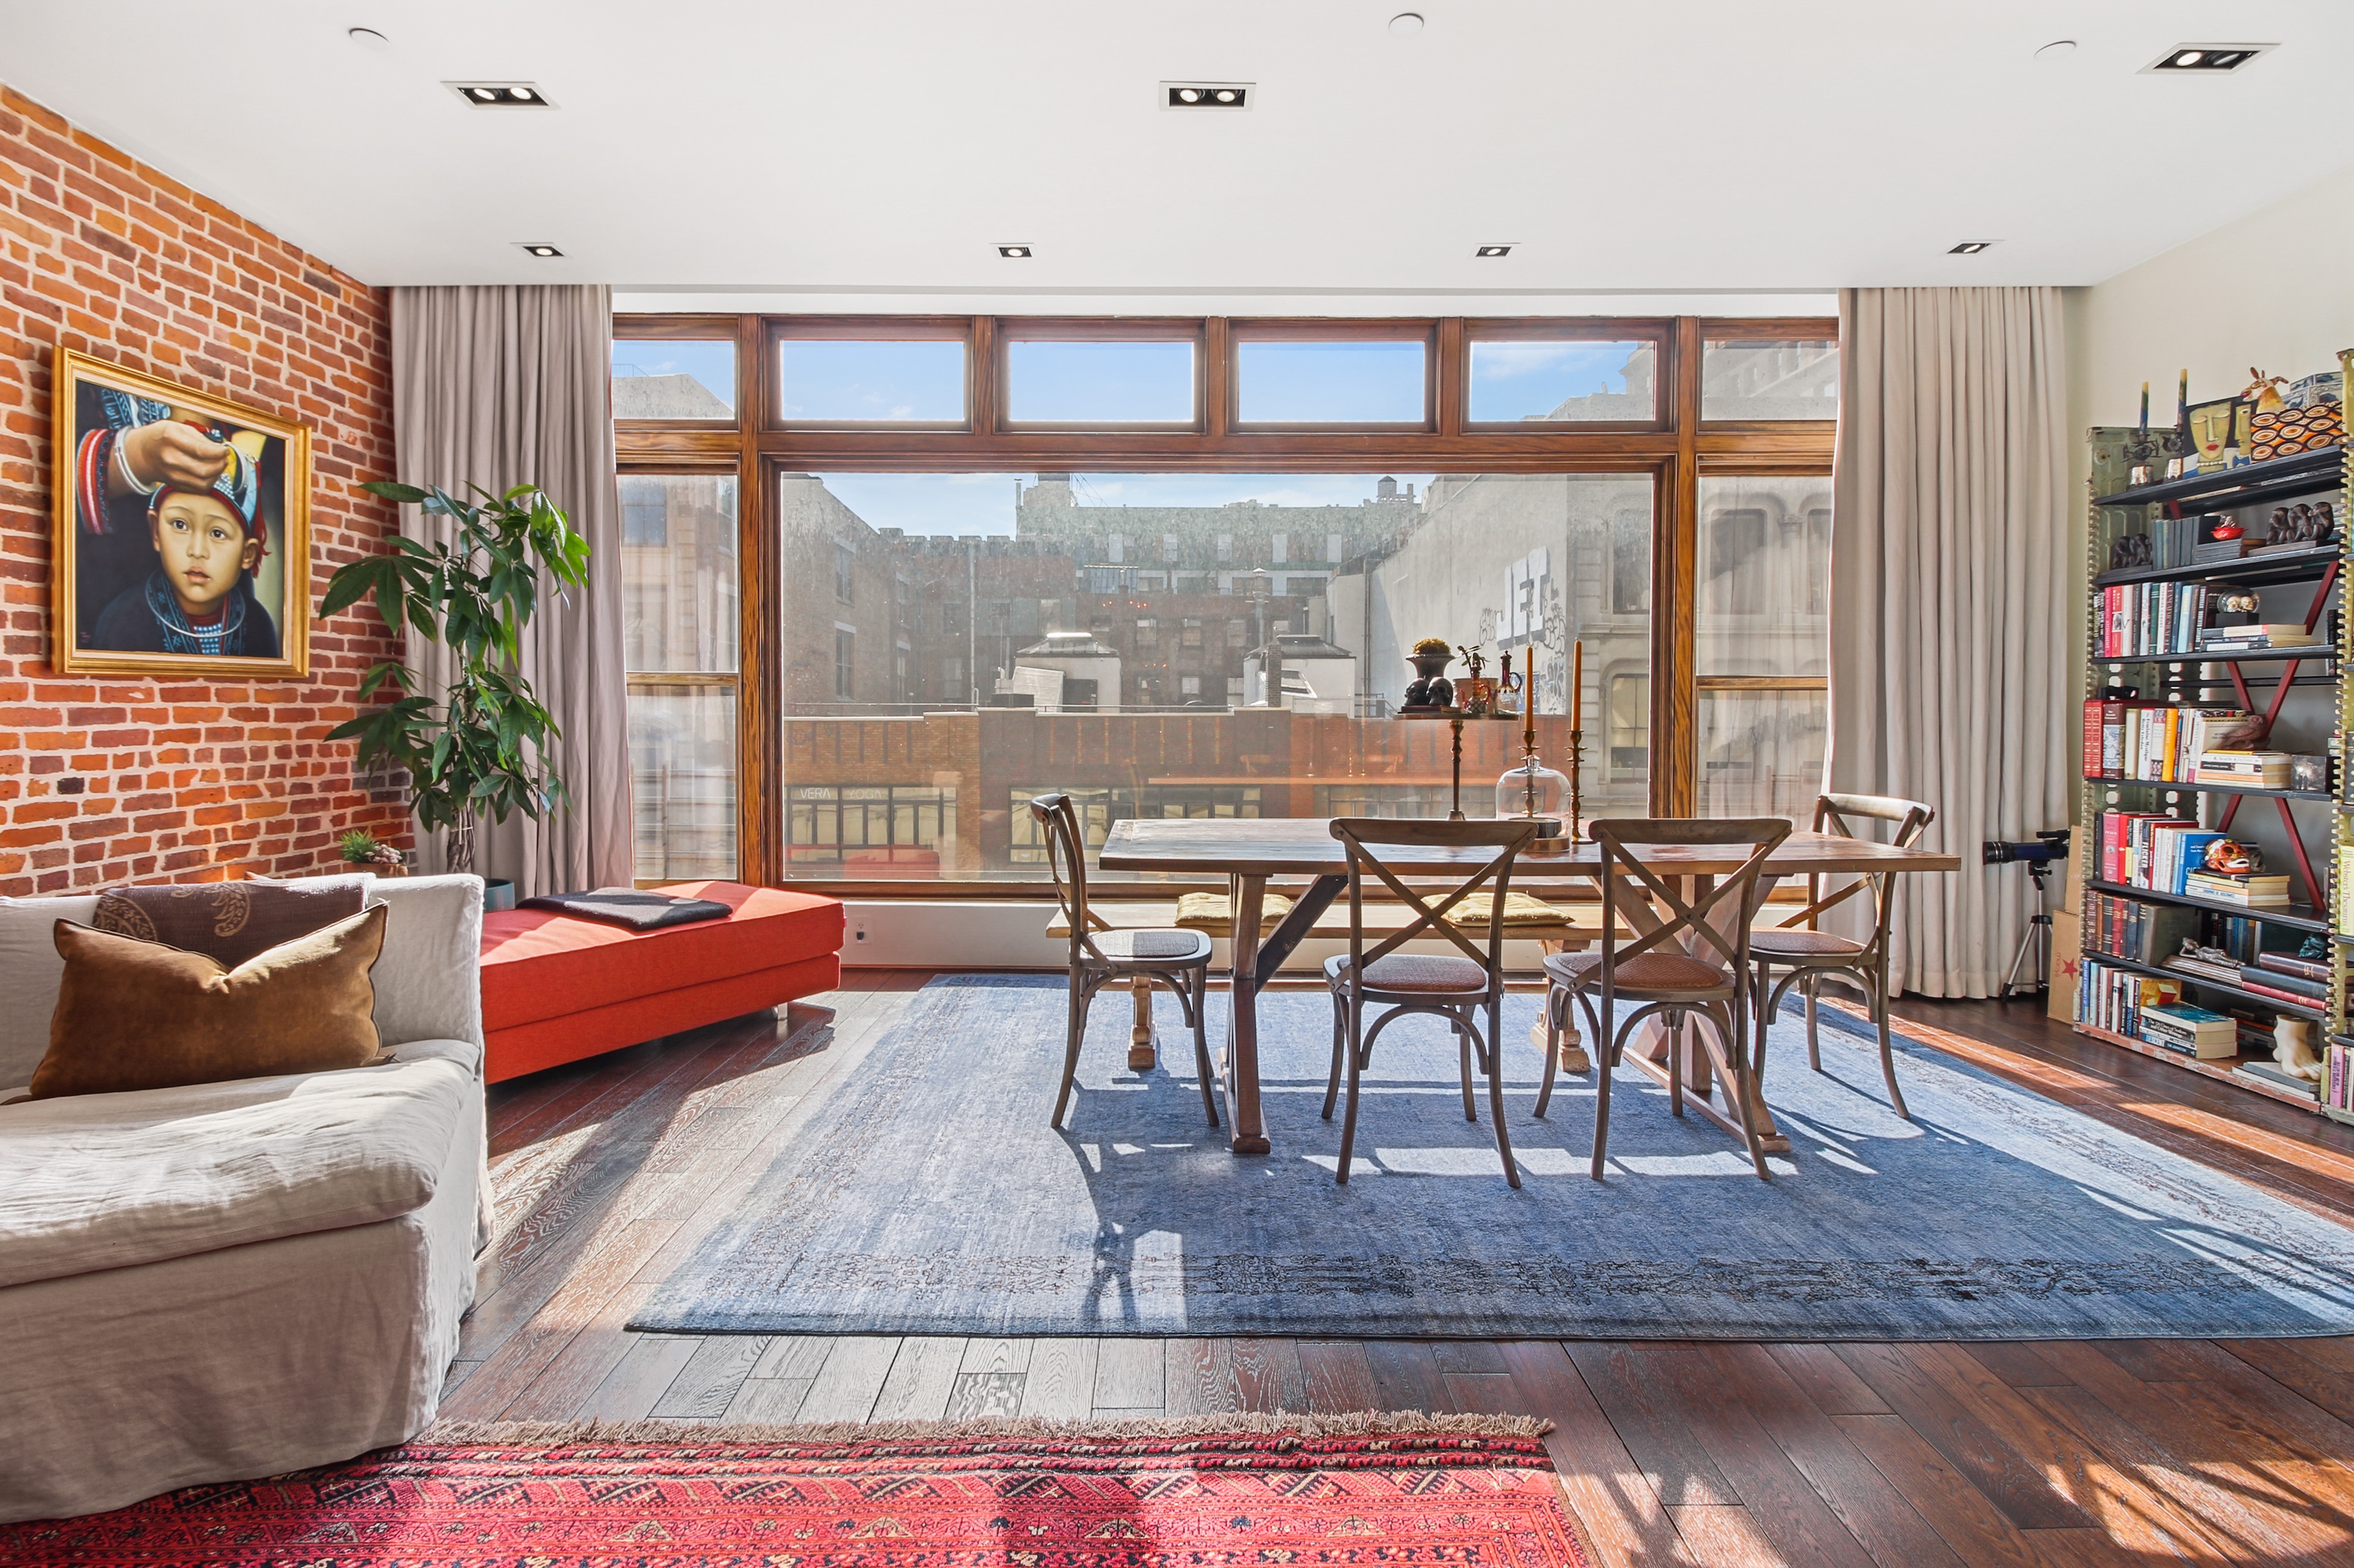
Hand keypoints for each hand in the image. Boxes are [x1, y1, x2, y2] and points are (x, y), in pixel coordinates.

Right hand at [112, 421, 227, 496]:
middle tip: (223, 458)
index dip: (218, 452)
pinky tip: (209, 474)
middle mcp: (169, 458)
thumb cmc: (162, 437)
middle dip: (220, 465)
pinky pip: (198, 489)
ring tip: (218, 465)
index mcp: (170, 438)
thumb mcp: (178, 427)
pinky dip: (209, 483)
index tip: (225, 450)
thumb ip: (200, 437)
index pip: (200, 450)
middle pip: (203, 470)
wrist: (141, 453)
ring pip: (203, 483)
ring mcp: (171, 474)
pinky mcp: (174, 484)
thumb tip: (219, 449)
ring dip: (217, 475)